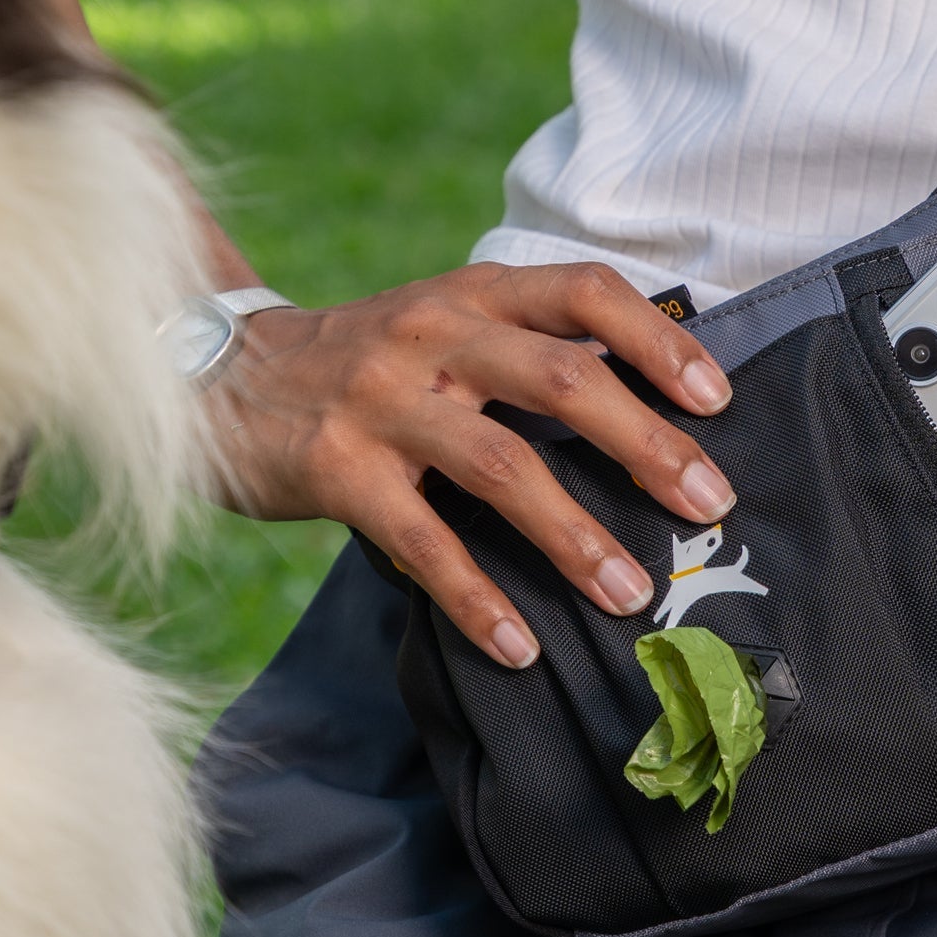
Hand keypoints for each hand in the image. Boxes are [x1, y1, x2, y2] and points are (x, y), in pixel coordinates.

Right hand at [207, 262, 735, 665]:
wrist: (218, 375)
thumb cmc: (368, 359)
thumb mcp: (444, 321)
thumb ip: (526, 346)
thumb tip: (654, 406)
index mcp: (473, 292)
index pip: (583, 291)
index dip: (658, 339)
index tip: (718, 398)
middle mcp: (433, 333)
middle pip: (561, 379)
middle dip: (646, 444)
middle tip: (709, 505)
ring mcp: (382, 400)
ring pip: (500, 466)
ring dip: (575, 535)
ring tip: (632, 592)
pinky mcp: (336, 469)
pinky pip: (421, 542)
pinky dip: (477, 598)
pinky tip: (521, 645)